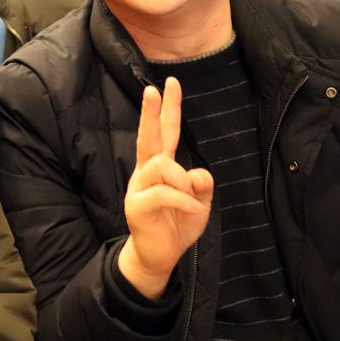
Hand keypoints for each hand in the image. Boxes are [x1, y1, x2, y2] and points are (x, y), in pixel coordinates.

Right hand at [117, 78, 212, 299]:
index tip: (169, 84)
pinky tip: (193, 210)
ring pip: (161, 165)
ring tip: (191, 200)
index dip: (168, 109)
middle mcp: (146, 172)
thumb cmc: (178, 225)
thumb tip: (198, 173)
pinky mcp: (137, 206)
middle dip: (150, 113)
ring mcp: (139, 188)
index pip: (165, 132)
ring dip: (182, 181)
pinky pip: (163, 193)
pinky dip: (184, 201)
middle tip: (152, 89)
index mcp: (160, 167)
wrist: (160, 256)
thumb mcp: (199, 203)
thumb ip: (202, 185)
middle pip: (148, 137)